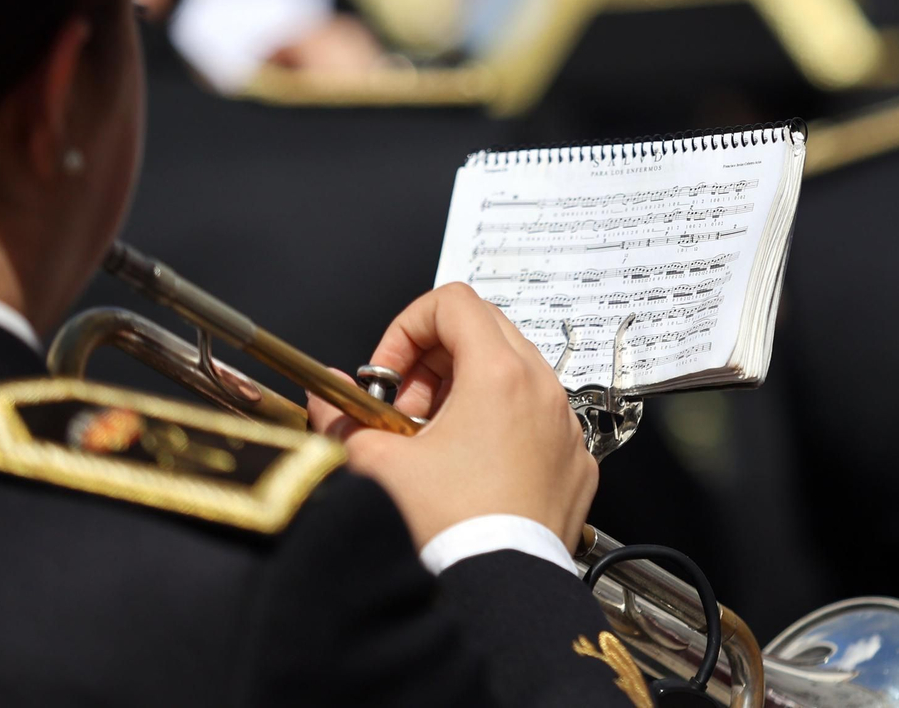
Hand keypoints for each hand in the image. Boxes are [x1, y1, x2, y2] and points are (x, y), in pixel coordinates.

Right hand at [307, 283, 597, 550]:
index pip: (452, 302)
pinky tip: (469, 469)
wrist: (498, 595)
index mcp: (499, 375)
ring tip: (432, 441)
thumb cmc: (449, 532)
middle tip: (403, 406)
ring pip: (514, 375)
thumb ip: (341, 418)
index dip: (406, 328)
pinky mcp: (574, 464)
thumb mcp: (376, 465)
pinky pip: (537, 421)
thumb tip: (324, 397)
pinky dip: (501, 427)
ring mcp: (565, 429)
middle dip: (433, 360)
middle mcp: (543, 392)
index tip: (386, 374)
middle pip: (485, 331)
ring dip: (466, 392)